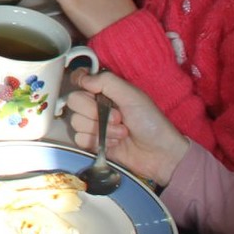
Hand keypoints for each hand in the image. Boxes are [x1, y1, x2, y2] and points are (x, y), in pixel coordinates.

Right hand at [62, 67, 190, 184]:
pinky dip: (97, 142)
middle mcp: (96, 105)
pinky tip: (115, 144)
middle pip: (74, 101)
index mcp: (106, 90)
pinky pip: (79, 139)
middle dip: (95, 112)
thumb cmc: (151, 122)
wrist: (160, 155)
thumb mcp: (132, 95)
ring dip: (102, 130)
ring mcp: (94, 125)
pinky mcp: (92, 143)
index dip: (80, 83)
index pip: (79, 79)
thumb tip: (82, 78)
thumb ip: (106, 81)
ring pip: (76, 122)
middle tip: (118, 118)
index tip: (91, 92)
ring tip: (122, 133)